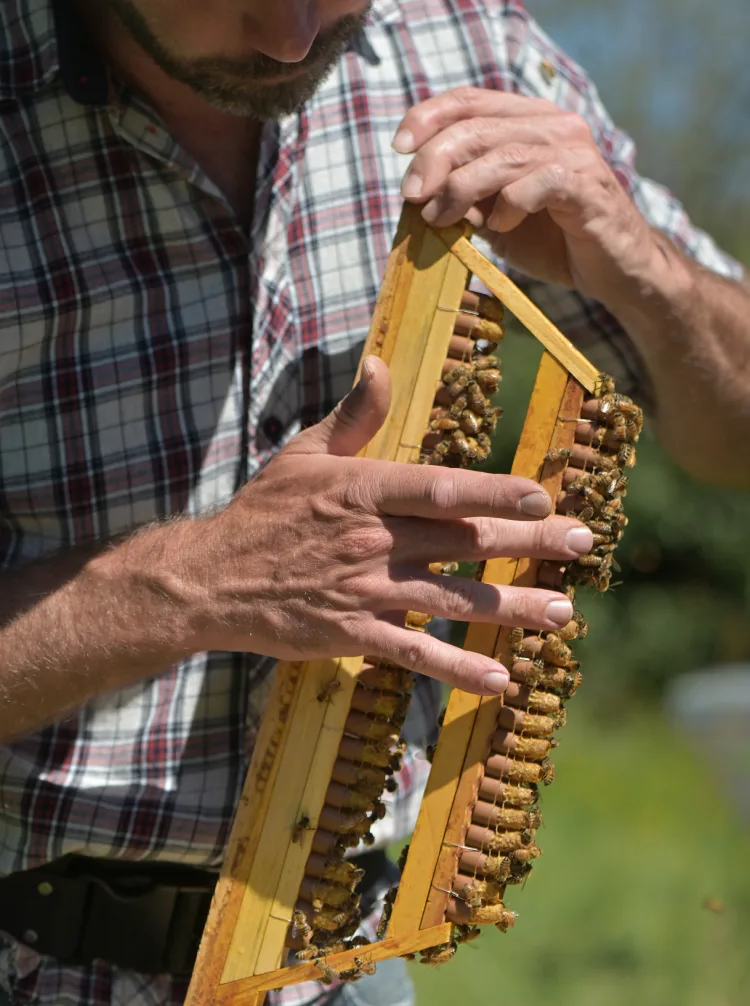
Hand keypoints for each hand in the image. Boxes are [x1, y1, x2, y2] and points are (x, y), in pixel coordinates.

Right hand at [171, 358, 591, 694]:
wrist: (212, 578)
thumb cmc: (263, 511)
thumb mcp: (303, 454)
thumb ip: (353, 416)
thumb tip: (380, 363)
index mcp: (363, 490)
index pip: (441, 488)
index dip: (495, 493)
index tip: (543, 496)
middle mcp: (372, 539)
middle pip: (463, 542)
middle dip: (528, 543)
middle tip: (582, 543)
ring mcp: (364, 589)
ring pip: (452, 598)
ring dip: (511, 606)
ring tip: (562, 612)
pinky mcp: (353, 633)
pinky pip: (414, 652)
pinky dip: (457, 667)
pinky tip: (501, 678)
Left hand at [393, 88, 658, 306]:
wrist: (615, 271)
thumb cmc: (554, 240)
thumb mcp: (495, 215)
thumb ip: (465, 195)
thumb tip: (418, 191)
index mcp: (528, 120)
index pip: (468, 99)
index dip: (427, 116)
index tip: (398, 148)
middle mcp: (553, 125)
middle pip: (476, 126)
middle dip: (434, 160)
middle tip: (412, 196)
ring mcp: (574, 151)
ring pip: (501, 154)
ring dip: (460, 188)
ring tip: (441, 220)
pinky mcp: (588, 184)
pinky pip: (535, 183)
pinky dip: (508, 205)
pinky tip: (501, 228)